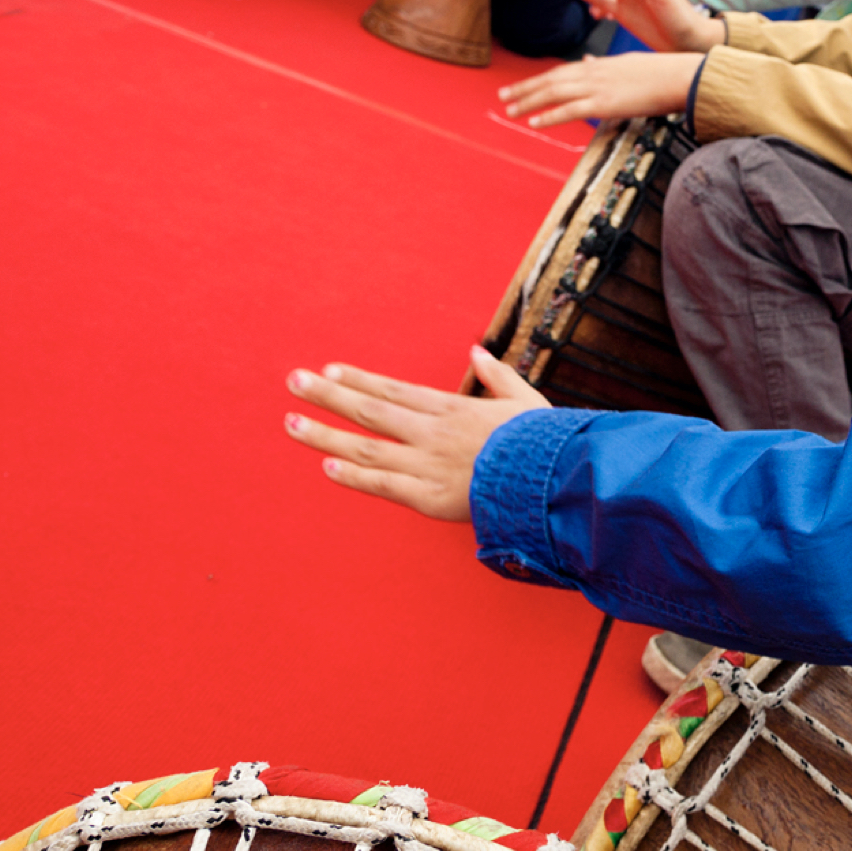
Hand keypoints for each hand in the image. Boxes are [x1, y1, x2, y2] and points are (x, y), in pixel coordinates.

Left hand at [285, 350, 547, 522]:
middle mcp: (434, 433)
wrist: (559, 483)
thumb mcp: (526, 400)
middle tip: (294, 381)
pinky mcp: (433, 498)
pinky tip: (328, 465)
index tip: (330, 369)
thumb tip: (475, 352)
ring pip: (367, 447)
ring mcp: (429, 465)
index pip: (395, 390)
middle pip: (371, 411)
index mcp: (454, 409)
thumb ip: (497, 376)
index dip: (360, 380)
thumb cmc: (546, 444)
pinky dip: (355, 476)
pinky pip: (386, 485)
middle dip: (328, 395)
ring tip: (291, 424)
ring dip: (326, 435)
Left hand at [500, 53, 704, 127]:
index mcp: (598, 65)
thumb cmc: (660, 72)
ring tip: (510, 111)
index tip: (520, 86)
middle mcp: (593, 72)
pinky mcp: (605, 103)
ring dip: (529, 102)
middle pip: (550, 80)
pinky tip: (534, 122)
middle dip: (524, 89)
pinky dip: (549, 116)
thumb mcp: (627, 64)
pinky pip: (570, 110)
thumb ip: (604, 66)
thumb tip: (588, 61)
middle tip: (502, 97)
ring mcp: (597, 87)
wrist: (678, 75)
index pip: (561, 71)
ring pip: (554, 93)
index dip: (538, 79)